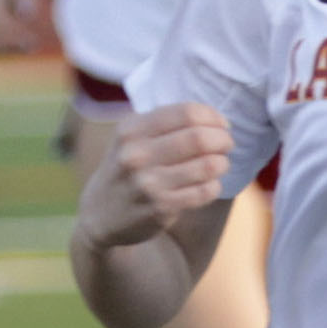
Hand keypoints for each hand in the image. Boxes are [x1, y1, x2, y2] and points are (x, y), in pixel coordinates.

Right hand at [78, 103, 232, 251]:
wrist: (100, 214)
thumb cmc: (126, 168)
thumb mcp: (131, 138)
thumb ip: (165, 123)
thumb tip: (215, 120)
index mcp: (131, 129)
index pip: (186, 113)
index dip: (213, 117)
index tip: (222, 125)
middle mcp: (136, 154)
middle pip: (199, 138)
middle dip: (222, 139)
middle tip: (227, 144)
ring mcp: (147, 183)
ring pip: (207, 166)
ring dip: (222, 163)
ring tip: (220, 164)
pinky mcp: (159, 208)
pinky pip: (203, 192)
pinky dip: (214, 186)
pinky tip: (210, 185)